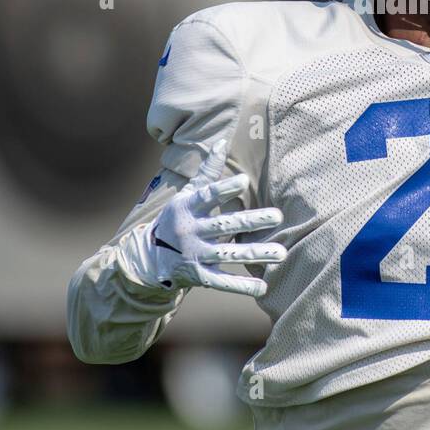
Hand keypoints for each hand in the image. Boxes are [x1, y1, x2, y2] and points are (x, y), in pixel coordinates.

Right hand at [151, 140, 285, 295]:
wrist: (148, 257)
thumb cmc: (176, 218)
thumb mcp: (186, 194)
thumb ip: (206, 172)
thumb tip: (222, 142)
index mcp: (187, 207)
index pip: (206, 196)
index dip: (223, 189)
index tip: (243, 181)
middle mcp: (191, 231)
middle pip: (224, 225)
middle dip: (252, 221)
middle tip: (278, 216)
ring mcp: (195, 254)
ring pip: (229, 253)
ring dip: (256, 253)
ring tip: (282, 253)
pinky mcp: (199, 276)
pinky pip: (222, 281)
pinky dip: (241, 285)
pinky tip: (263, 287)